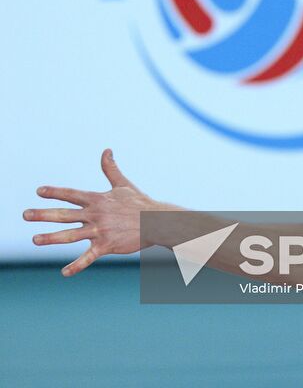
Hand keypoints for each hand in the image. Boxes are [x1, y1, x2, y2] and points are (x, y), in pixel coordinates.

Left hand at [23, 149, 156, 275]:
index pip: (72, 194)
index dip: (55, 192)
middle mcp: (96, 214)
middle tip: (25, 214)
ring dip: (51, 238)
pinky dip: (76, 266)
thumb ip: (110, 169)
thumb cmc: (138, 202)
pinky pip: (88, 257)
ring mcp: (100, 230)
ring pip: (71, 235)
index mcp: (98, 199)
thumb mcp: (123, 184)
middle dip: (43, 214)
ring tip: (34, 239)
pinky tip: (64, 272)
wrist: (156, 220)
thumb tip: (106, 150)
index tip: (39, 191)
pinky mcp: (107, 246)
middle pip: (65, 214)